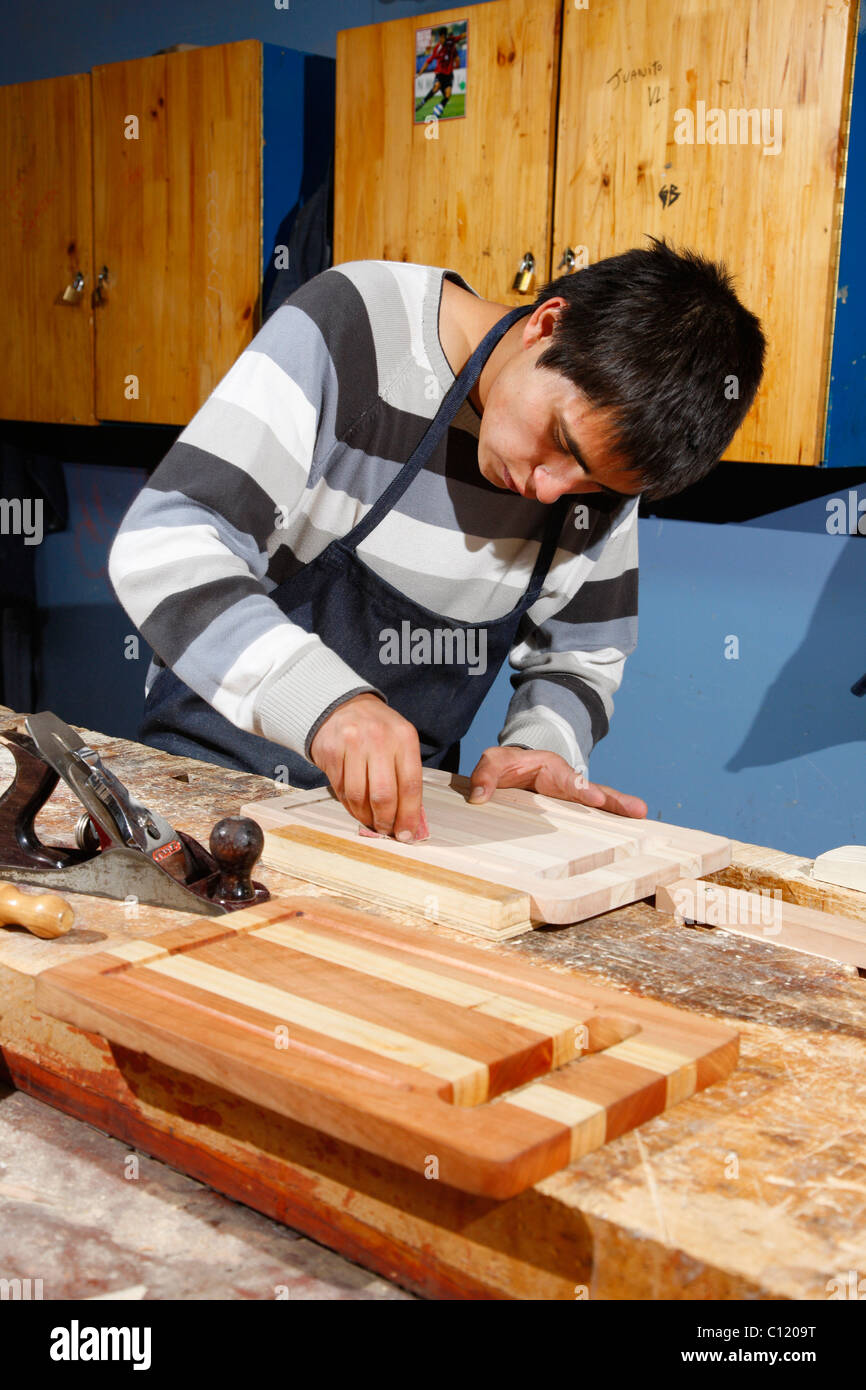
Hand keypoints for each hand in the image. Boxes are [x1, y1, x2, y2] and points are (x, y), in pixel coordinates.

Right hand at [309, 693, 426, 838]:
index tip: (407, 833)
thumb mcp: (399, 740)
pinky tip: (357, 809)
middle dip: (386, 820)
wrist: (341, 706)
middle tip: (387, 831)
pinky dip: (351, 807)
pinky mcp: (331, 752)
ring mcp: (352, 744)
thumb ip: (406, 774)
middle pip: (384, 794)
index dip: (409, 814)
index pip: (411, 784)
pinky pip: (342, 790)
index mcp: (404, 737)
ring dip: (366, 817)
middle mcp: (379, 739)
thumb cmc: (377, 729)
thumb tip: (410, 817)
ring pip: (360, 796)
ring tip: (371, 821)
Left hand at [468, 746, 646, 817]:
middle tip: (638, 809)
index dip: (581, 788)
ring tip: (641, 817)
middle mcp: (568, 782)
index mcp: (552, 767)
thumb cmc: (506, 764)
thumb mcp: (493, 761)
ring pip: (599, 804)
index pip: (569, 779)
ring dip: (619, 811)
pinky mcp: (571, 811)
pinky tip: (627, 834)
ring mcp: (572, 798)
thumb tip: (479, 797)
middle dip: (615, 800)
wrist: (513, 769)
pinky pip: (591, 817)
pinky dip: (607, 823)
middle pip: (595, 790)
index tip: (595, 798)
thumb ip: (486, 775)